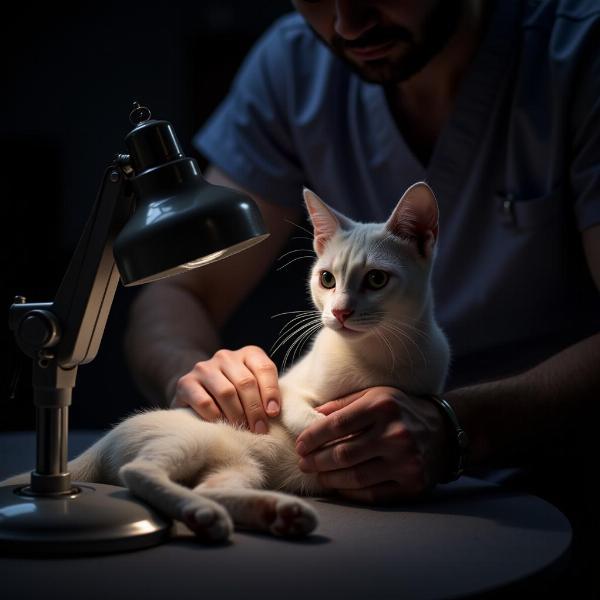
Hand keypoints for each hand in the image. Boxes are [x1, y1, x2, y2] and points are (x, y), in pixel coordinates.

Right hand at [171, 346, 280, 432]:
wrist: (197, 393)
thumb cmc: (236, 396)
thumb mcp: (255, 390)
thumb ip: (267, 396)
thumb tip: (276, 417)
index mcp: (248, 353)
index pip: (264, 368)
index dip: (271, 392)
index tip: (273, 413)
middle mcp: (226, 356)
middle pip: (246, 382)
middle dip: (255, 410)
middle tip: (259, 430)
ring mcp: (204, 368)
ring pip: (226, 392)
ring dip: (237, 415)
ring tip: (242, 430)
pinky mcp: (186, 382)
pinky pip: (204, 402)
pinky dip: (215, 417)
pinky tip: (221, 425)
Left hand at [295, 386, 447, 501]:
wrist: (445, 431)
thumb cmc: (401, 410)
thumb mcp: (374, 395)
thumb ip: (343, 405)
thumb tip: (312, 417)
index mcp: (383, 406)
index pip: (337, 425)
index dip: (312, 437)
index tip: (299, 445)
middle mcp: (395, 433)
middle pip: (343, 454)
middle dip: (316, 461)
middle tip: (303, 463)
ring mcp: (406, 461)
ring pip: (355, 477)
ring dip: (329, 478)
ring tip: (317, 475)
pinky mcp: (412, 483)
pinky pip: (373, 494)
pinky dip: (350, 492)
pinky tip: (338, 486)